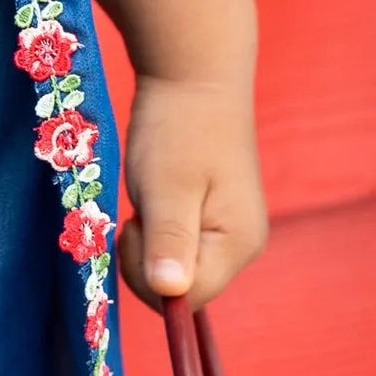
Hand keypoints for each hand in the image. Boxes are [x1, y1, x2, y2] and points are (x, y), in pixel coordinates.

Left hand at [118, 73, 266, 308]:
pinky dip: (158, 230)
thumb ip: (169, 242)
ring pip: (176, 269)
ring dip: (150, 243)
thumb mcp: (167, 188)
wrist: (194, 77)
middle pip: (182, 289)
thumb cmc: (178, 129)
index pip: (184, 298)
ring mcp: (231, 233)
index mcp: (237, 244)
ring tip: (151, 198)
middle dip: (146, 259)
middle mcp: (242, 246)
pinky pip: (178, 247)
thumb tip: (170, 292)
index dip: (146, 274)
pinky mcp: (216, 219)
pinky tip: (159, 197)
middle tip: (138, 211)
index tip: (133, 225)